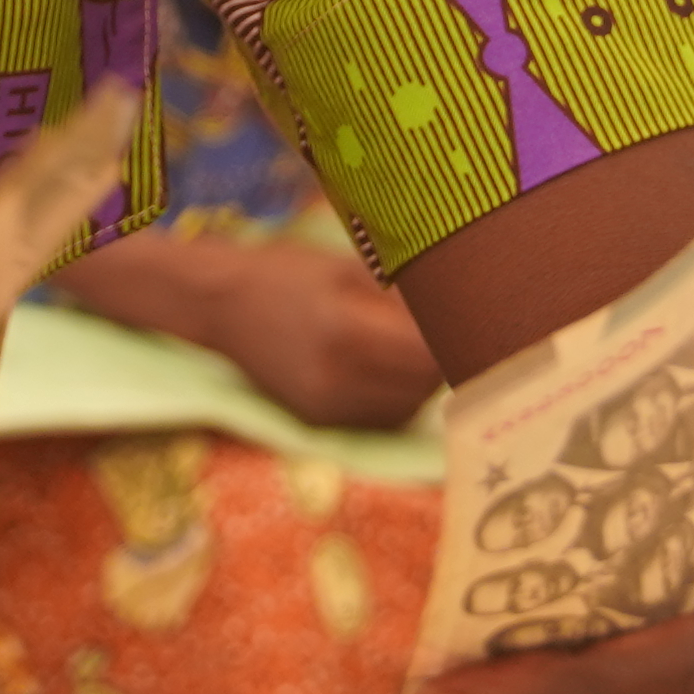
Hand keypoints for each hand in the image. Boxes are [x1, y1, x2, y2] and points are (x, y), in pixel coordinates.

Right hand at [58, 226, 438, 433]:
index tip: (476, 320)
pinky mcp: (320, 422)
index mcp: (343, 330)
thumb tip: (464, 311)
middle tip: (454, 328)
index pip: (427, 353)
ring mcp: (325, 408)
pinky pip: (382, 417)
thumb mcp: (349, 270)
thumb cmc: (287, 273)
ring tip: (415, 343)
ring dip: (424, 380)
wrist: (218, 305)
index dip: (458, 339)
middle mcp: (333, 380)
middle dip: (445, 359)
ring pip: (407, 406)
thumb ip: (405, 298)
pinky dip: (399, 395)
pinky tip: (388, 365)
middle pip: (423, 385)